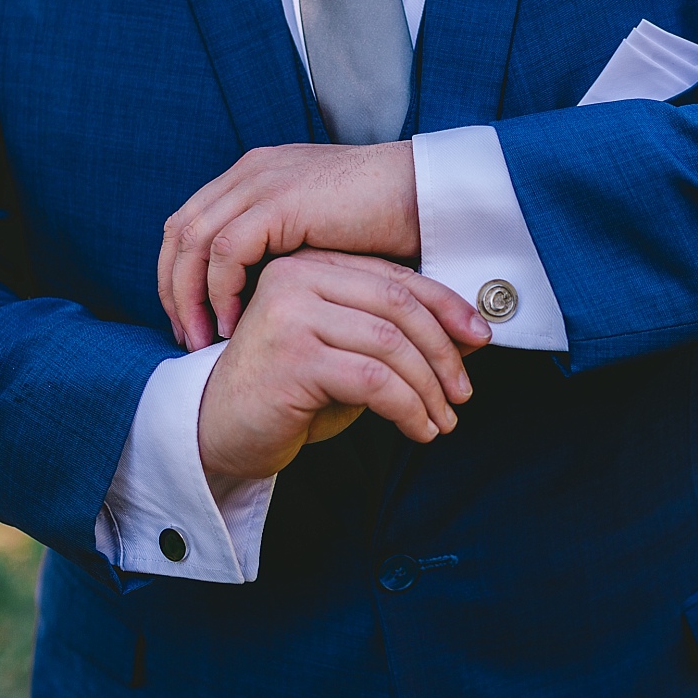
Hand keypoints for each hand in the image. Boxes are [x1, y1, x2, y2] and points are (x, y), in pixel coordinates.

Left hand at [159, 142, 417, 349]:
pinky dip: (222, 291)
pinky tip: (234, 324)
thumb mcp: (319, 234)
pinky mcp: (278, 202)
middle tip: (186, 337)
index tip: (189, 320)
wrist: (425, 195)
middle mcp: (250, 173)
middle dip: (175, 289)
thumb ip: (284, 251)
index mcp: (256, 175)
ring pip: (193, 242)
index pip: (190, 223)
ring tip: (204, 340)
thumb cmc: (387, 222)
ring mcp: (261, 183)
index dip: (179, 274)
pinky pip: (226, 251)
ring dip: (191, 296)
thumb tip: (257, 295)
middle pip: (180, 232)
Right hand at [197, 249, 491, 480]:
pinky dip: (408, 409)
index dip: (447, 307)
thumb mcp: (348, 358)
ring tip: (443, 421)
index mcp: (309, 265)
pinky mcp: (292, 356)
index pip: (395, 278)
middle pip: (398, 305)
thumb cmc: (286, 396)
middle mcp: (295, 277)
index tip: (482, 340)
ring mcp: (290, 313)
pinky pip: (374, 381)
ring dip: (428, 388)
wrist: (215, 433)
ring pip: (391, 344)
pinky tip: (418, 431)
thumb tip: (471, 335)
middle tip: (463, 393)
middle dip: (443, 352)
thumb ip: (394, 339)